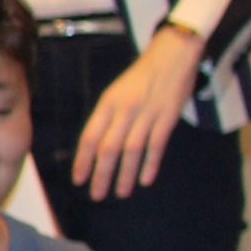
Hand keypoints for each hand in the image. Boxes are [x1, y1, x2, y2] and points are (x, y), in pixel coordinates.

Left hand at [71, 27, 202, 202]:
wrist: (172, 55)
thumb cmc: (141, 76)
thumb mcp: (117, 92)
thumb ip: (108, 116)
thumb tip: (96, 146)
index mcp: (108, 103)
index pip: (90, 137)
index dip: (83, 160)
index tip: (78, 179)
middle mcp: (124, 110)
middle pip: (108, 148)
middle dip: (101, 174)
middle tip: (96, 195)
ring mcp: (147, 114)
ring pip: (131, 150)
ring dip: (125, 174)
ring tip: (120, 193)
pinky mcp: (168, 117)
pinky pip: (156, 145)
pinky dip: (150, 164)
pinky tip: (145, 180)